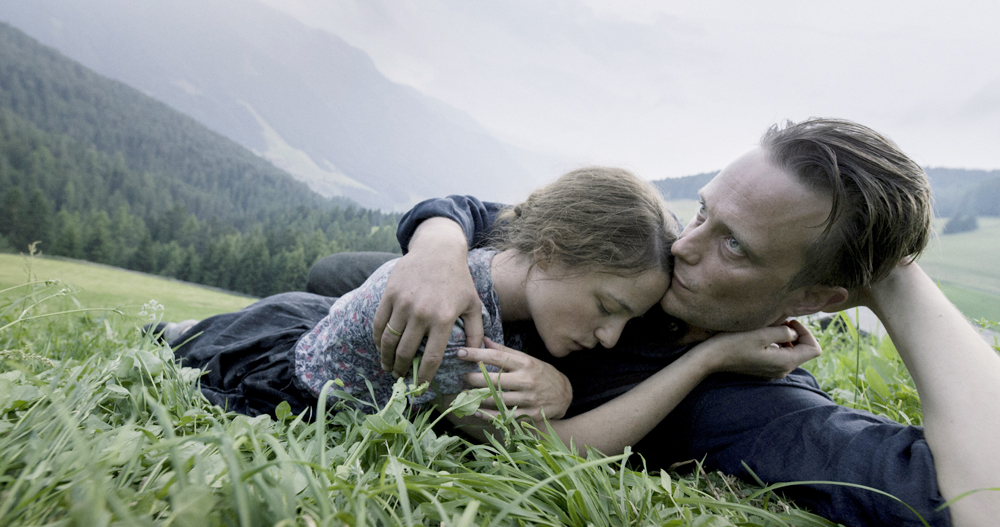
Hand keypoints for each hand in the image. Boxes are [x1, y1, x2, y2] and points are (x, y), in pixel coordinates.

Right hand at [373, 218, 483, 383]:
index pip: (432, 357)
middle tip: (401, 379)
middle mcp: (422, 312)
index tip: (420, 387)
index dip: (425, 377)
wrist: (438, 250)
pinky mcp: (390, 294)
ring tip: (388, 367)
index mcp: (444, 318)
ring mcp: (403, 302)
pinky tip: (380, 347)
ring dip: (386, 359)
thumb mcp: (473, 304)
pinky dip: (377, 339)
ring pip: (389, 340)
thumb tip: (475, 358)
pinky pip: (378, 323)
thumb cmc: (459, 280)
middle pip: (406, 352)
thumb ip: (476, 332)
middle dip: (402, 371)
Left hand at [457, 338, 571, 421]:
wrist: (565, 394)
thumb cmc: (541, 373)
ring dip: (477, 398)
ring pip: (497, 399)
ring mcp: (529, 399)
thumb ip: (504, 350)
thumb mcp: (526, 359)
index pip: (497, 356)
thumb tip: (483, 339)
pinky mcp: (529, 415)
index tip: (460, 352)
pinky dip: (488, 415)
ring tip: (464, 394)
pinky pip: (505, 416)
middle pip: (494, 379)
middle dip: (474, 378)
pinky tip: (476, 411)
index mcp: (525, 363)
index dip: (476, 354)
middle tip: (462, 377)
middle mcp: (527, 380)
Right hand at [703, 320, 821, 378]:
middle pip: (804, 351)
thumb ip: (784, 331)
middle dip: (796, 334)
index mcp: (785, 362)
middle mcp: (783, 370)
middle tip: (778, 322)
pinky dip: (776, 344)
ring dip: (785, 338)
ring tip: (768, 329)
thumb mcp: (761, 333)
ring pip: (792, 352)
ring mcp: (773, 371)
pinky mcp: (764, 369)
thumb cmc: (733, 343)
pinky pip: (780, 356)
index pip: (814, 349)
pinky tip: (760, 338)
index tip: (789, 322)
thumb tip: (793, 332)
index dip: (807, 332)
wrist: (711, 359)